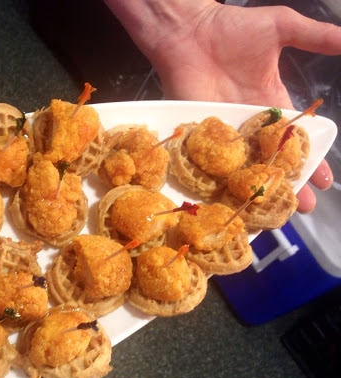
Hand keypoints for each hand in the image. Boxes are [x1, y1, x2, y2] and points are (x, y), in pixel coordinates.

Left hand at [105, 0, 340, 211]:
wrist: (188, 31)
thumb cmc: (231, 27)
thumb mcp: (281, 27)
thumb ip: (317, 37)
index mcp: (271, 102)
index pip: (295, 138)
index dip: (311, 159)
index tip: (324, 182)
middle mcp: (248, 123)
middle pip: (271, 160)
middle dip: (288, 183)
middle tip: (302, 207)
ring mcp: (223, 131)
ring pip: (244, 167)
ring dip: (257, 190)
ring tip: (272, 215)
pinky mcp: (198, 135)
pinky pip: (211, 162)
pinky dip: (220, 182)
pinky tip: (231, 202)